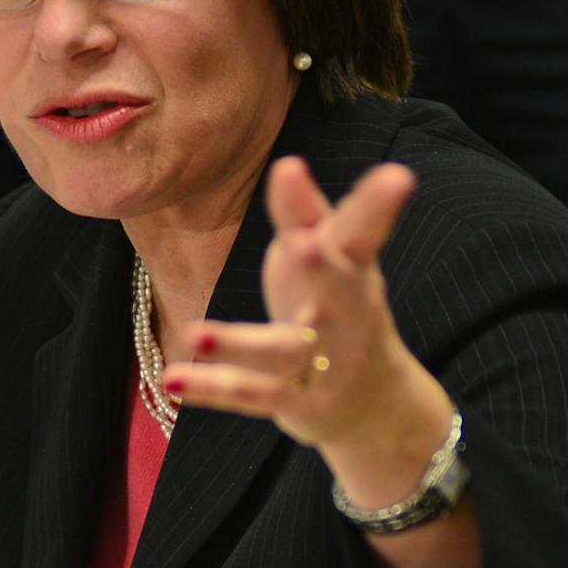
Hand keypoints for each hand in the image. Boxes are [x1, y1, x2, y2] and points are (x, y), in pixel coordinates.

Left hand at [166, 158, 455, 501]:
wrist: (376, 402)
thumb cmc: (341, 309)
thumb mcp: (331, 259)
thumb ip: (306, 215)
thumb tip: (287, 164)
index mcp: (355, 271)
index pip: (364, 233)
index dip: (376, 206)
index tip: (395, 176)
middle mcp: (347, 316)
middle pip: (336, 291)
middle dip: (321, 270)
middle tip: (303, 246)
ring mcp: (325, 364)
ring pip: (282, 352)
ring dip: (240, 345)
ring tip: (196, 335)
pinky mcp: (299, 403)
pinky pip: (252, 394)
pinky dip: (214, 388)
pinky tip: (173, 380)